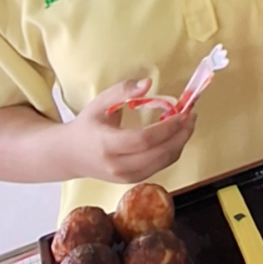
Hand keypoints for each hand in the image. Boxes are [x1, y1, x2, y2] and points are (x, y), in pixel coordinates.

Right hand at [62, 78, 195, 184]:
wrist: (70, 155)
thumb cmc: (87, 125)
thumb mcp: (100, 102)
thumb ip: (123, 90)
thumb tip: (148, 83)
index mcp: (107, 144)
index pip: (144, 139)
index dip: (168, 127)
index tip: (183, 112)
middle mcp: (117, 165)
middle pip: (158, 155)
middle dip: (181, 135)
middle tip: (192, 116)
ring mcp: (125, 177)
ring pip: (162, 163)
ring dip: (180, 143)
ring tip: (188, 124)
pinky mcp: (132, 180)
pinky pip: (159, 167)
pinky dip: (172, 151)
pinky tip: (176, 135)